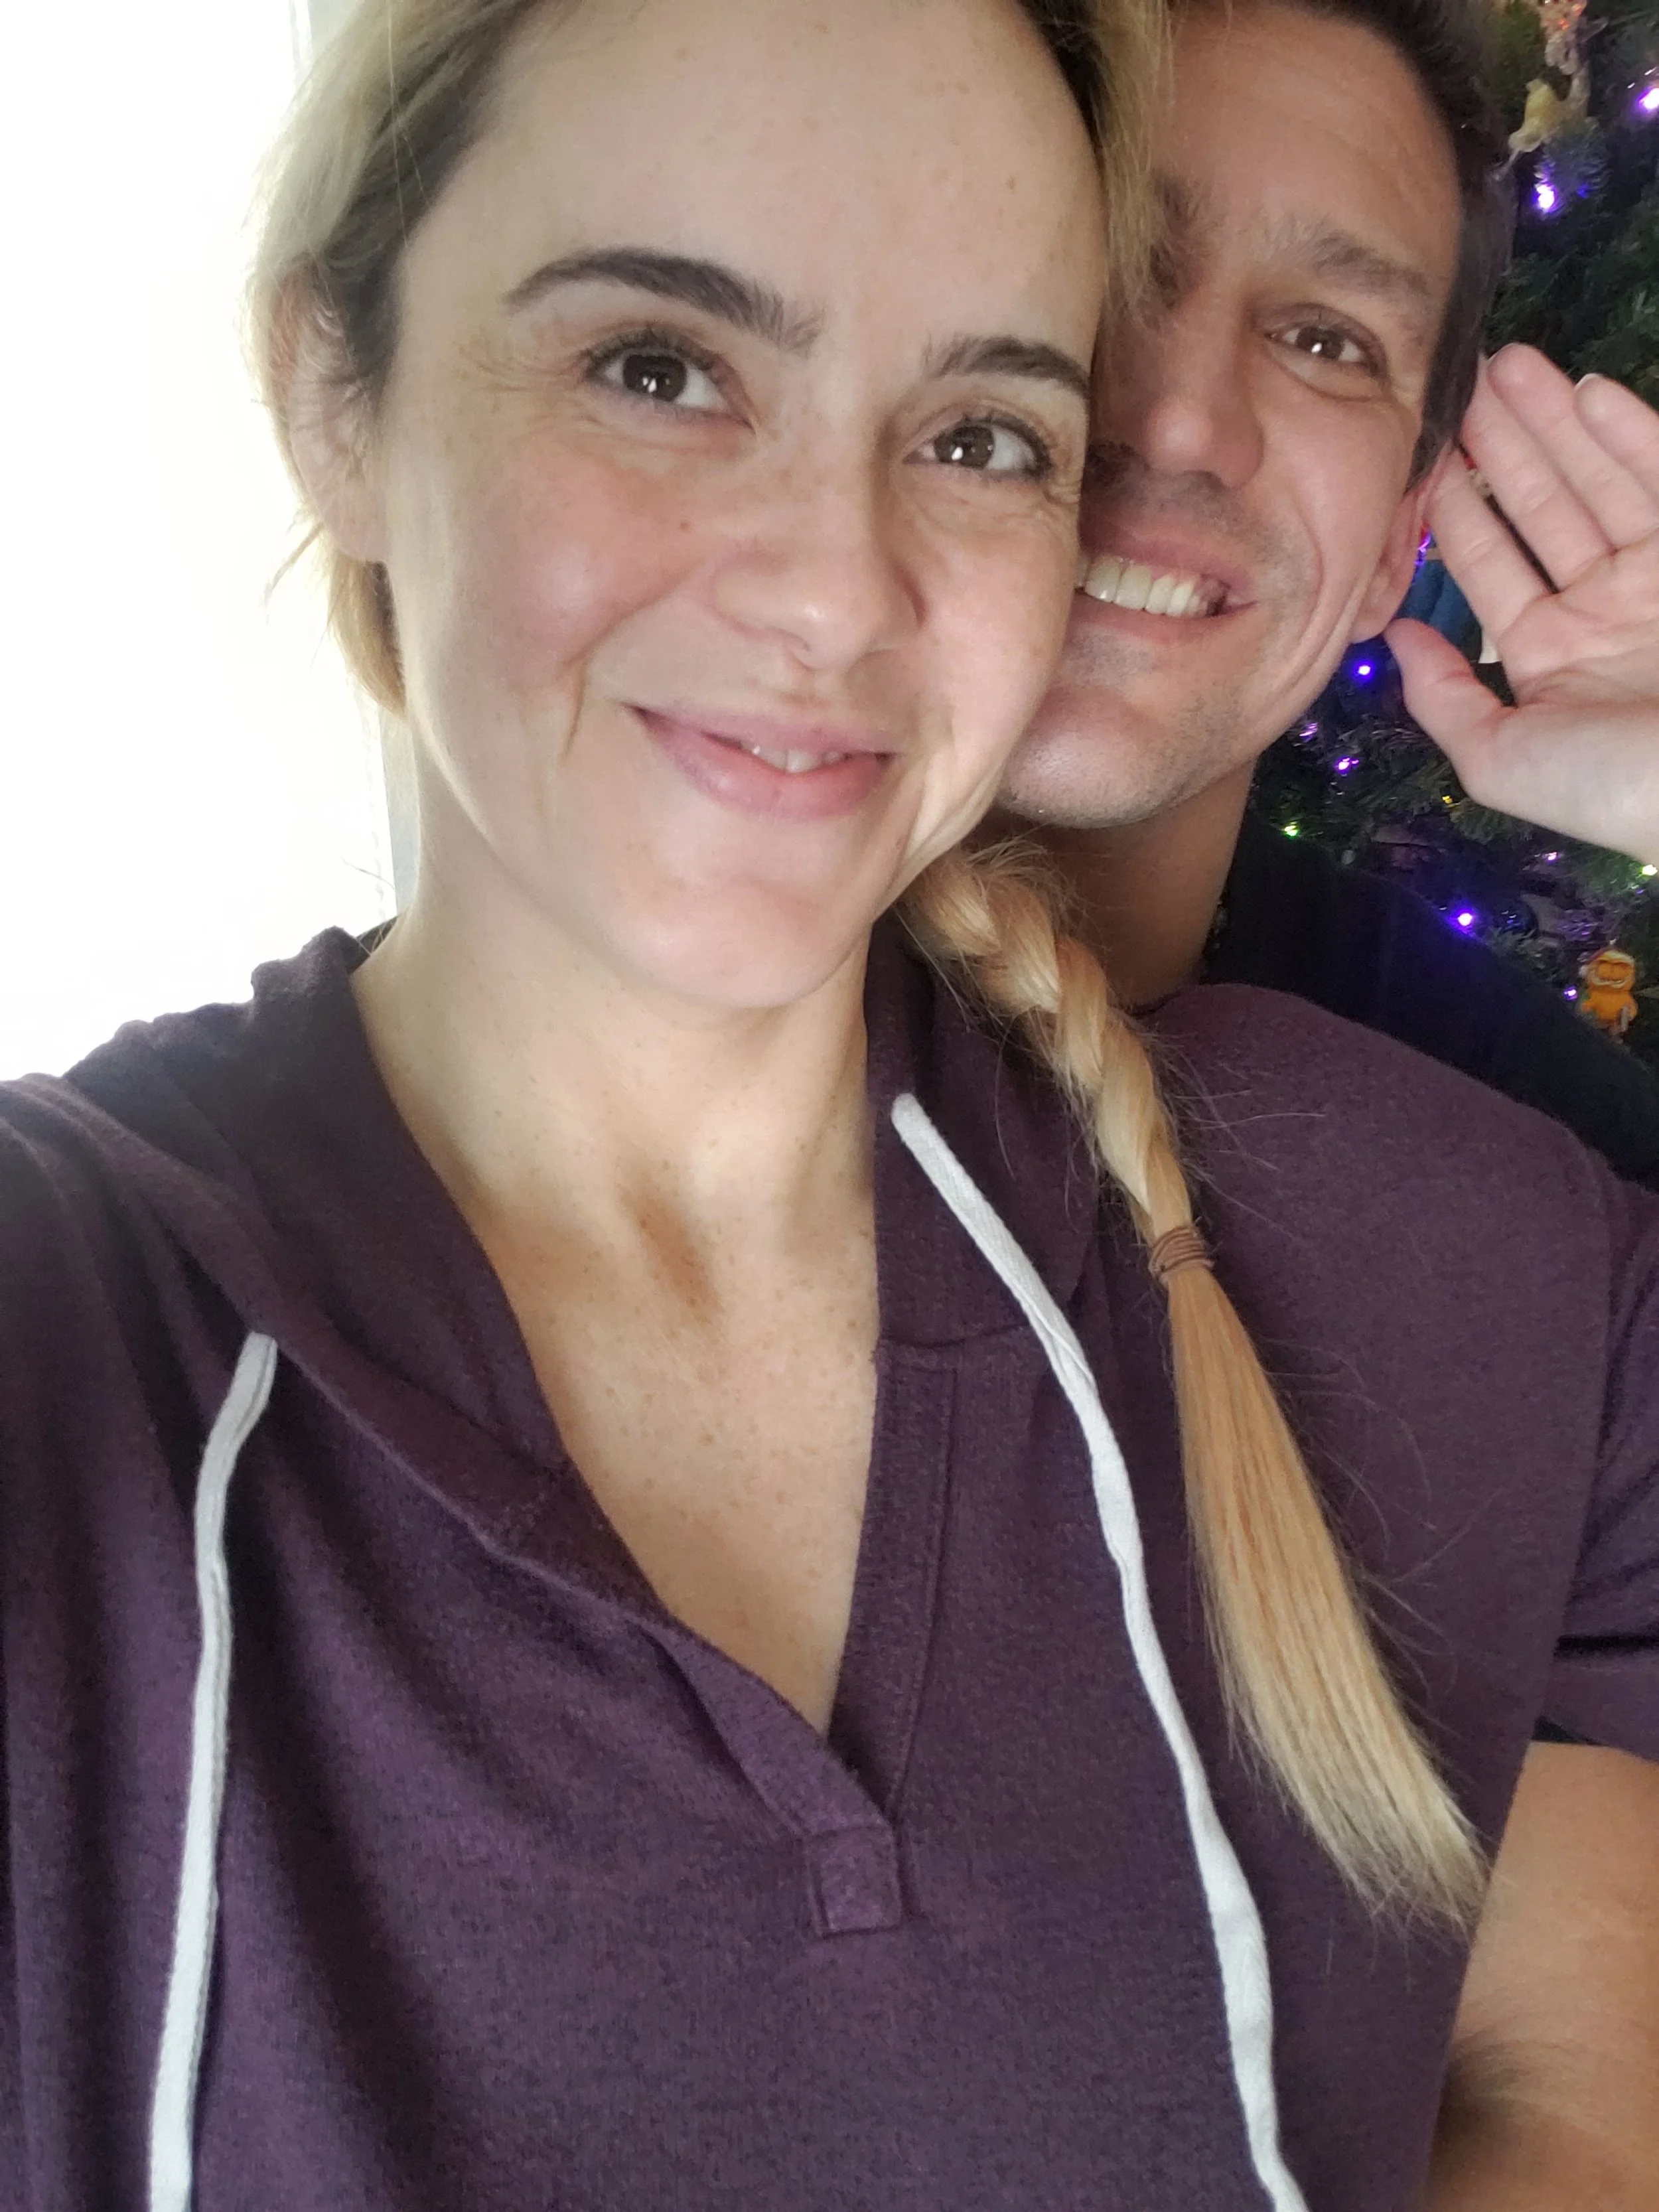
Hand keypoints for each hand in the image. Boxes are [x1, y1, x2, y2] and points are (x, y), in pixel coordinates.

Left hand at [1387, 344, 1658, 865]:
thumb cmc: (1615, 784)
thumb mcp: (1502, 759)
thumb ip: (1443, 700)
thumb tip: (1392, 640)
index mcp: (1549, 657)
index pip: (1489, 566)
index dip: (1452, 510)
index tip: (1419, 452)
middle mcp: (1605, 609)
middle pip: (1542, 509)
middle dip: (1503, 444)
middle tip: (1465, 376)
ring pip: (1599, 482)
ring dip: (1557, 423)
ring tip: (1511, 363)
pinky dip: (1631, 433)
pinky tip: (1587, 389)